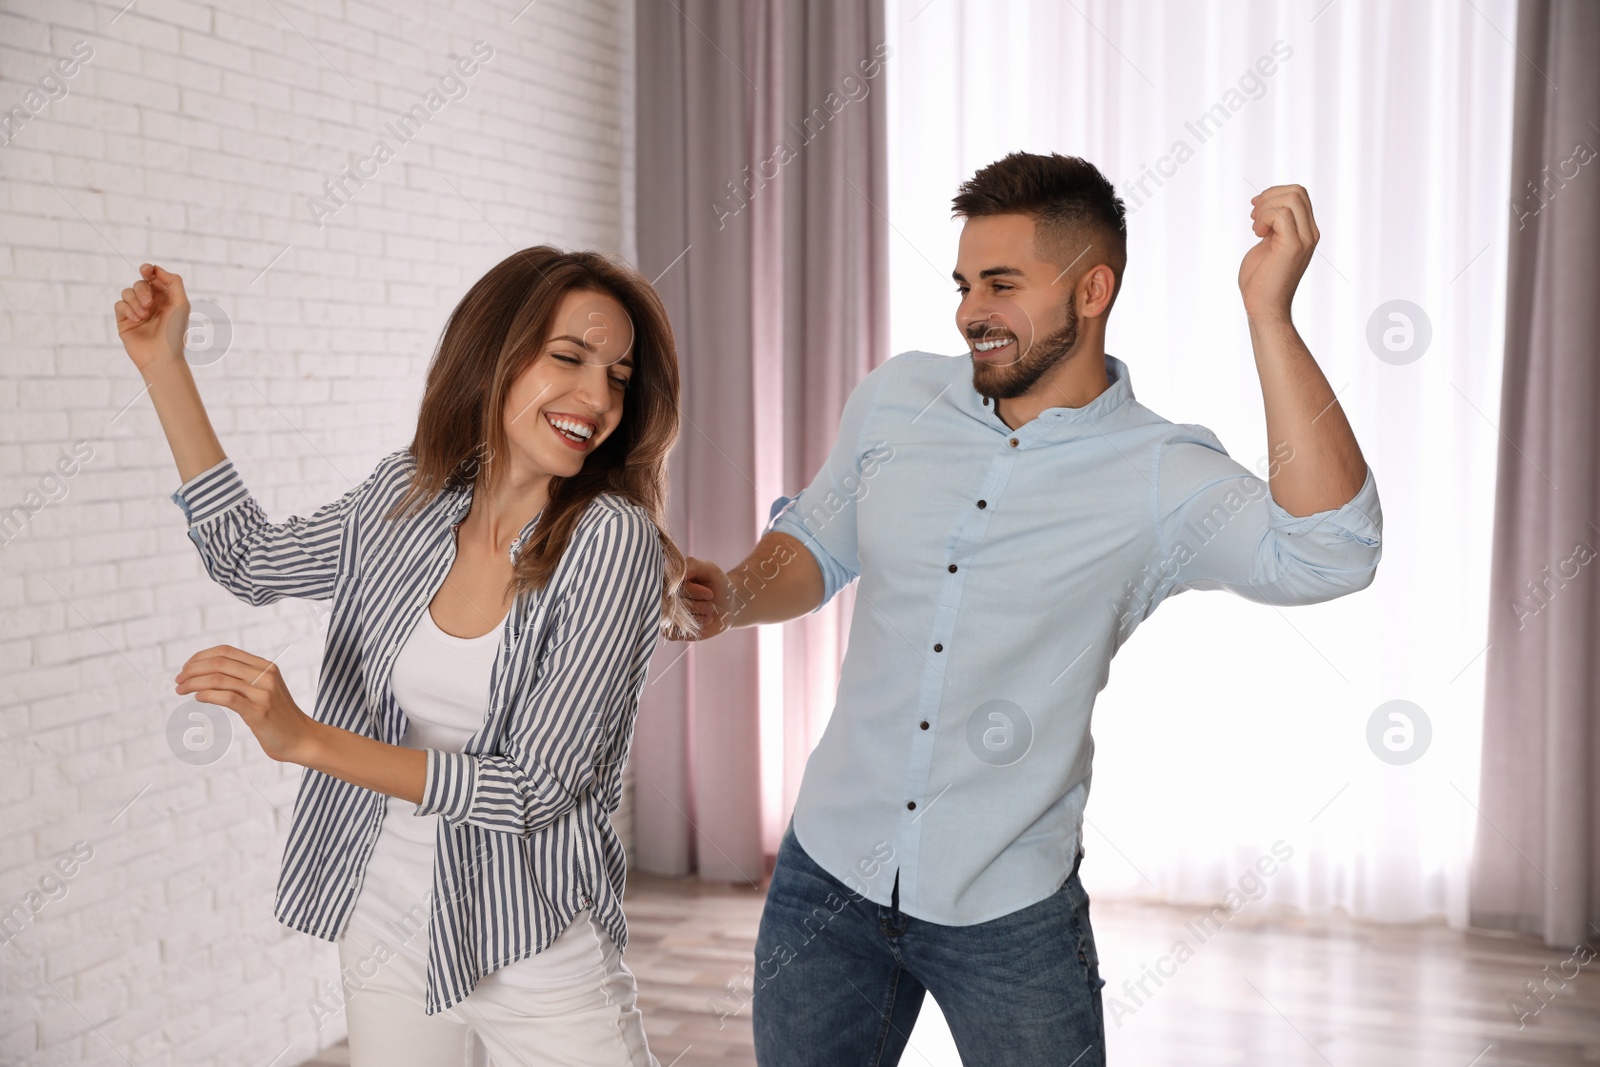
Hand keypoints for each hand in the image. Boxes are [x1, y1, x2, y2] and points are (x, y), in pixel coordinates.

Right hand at [115, 263, 190, 371]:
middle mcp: (151, 303)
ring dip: (136, 301)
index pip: (154, 278)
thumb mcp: (181, 304)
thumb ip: (173, 282)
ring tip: (144, 315)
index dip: (148, 270)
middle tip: (149, 305)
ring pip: (127, 292)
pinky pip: (119, 304)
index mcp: (166, 298)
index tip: (146, 270)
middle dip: (143, 291)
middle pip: (140, 283)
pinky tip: (137, 319)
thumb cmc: (174, 332)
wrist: (161, 356)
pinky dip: (128, 309)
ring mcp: (137, 311)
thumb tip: (156, 269)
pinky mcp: (124, 320)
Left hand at [175, 644, 319, 763]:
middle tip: (178, 680)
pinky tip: (198, 698)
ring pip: (219, 679)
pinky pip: (227, 698)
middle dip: (193, 669)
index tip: (187, 667)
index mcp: (266, 667)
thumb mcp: (266, 691)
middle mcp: (265, 676)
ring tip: (180, 690)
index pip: (227, 651)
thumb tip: (212, 675)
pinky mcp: (259, 711)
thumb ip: (246, 680)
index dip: (202, 656)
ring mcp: (263, 693)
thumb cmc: (280, 717)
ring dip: (194, 683)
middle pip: (219, 663)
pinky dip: (208, 695)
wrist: (302, 739)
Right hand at [670, 556, 733, 640]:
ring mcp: (665, 614)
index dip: (692, 591)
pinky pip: (675, 632)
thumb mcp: (708, 569)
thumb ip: (691, 565)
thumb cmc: (717, 584)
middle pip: (673, 603)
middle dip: (698, 604)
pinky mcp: (670, 631)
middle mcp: (662, 596)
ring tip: (709, 608)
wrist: (729, 605)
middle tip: (711, 600)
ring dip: (699, 614)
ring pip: (676, 618)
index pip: (670, 586)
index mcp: (667, 578)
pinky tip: (705, 619)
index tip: (710, 593)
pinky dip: (695, 626)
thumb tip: (674, 575)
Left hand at [1238, 185, 1318, 323]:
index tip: (1255, 210)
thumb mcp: (1268, 243)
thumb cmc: (1261, 280)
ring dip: (1266, 208)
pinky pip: (1281, 214)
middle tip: (1254, 218)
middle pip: (1297, 191)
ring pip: (1291, 198)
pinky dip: (1264, 218)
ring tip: (1256, 228)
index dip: (1274, 194)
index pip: (1298, 194)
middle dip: (1269, 196)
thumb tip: (1267, 204)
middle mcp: (1309, 233)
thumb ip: (1273, 225)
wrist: (1263, 307)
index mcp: (1305, 231)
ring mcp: (1304, 239)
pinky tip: (1258, 235)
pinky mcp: (1293, 245)